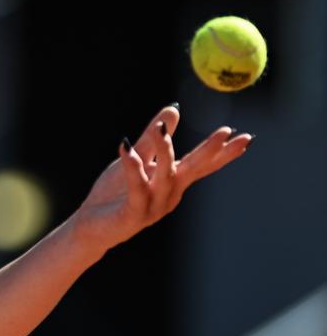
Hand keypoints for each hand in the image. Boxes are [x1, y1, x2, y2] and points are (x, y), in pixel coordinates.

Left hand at [72, 105, 252, 251]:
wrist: (89, 226)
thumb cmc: (114, 194)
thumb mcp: (136, 158)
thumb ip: (153, 137)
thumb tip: (174, 110)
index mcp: (172, 182)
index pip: (201, 166)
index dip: (222, 153)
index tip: (245, 138)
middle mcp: (168, 196)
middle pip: (192, 171)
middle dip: (209, 152)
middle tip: (226, 133)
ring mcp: (152, 207)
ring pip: (165, 176)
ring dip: (165, 150)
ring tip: (160, 128)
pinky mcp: (133, 215)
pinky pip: (137, 189)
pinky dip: (133, 168)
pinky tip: (124, 148)